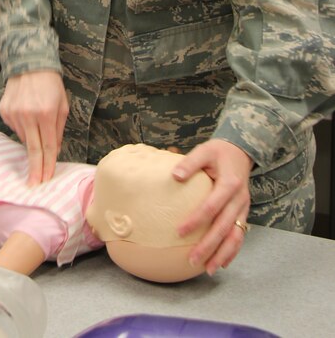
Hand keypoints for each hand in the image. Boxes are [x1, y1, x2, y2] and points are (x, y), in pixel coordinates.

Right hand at [0, 71, 68, 184]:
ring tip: (36, 121)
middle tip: (34, 184)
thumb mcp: (62, 106)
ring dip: (31, 138)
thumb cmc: (50, 85)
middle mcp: (29, 115)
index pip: (47, 147)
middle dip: (35, 169)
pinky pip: (15, 128)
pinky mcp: (4, 111)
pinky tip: (26, 114)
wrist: (29, 65)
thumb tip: (54, 151)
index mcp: (47, 114)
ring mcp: (14, 113)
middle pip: (32, 149)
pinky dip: (22, 127)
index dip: (47, 165)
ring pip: (24, 138)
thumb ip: (58, 130)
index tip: (46, 179)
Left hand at [172, 139, 252, 274]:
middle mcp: (240, 199)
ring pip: (236, 236)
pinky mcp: (244, 213)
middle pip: (224, 227)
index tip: (180, 231)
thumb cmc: (218, 152)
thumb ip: (190, 162)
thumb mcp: (204, 150)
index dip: (196, 220)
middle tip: (192, 260)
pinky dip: (232, 251)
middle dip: (209, 246)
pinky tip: (221, 263)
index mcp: (230, 184)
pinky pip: (240, 235)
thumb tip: (175, 176)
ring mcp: (244, 208)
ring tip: (208, 269)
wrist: (240, 152)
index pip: (212, 206)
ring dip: (223, 254)